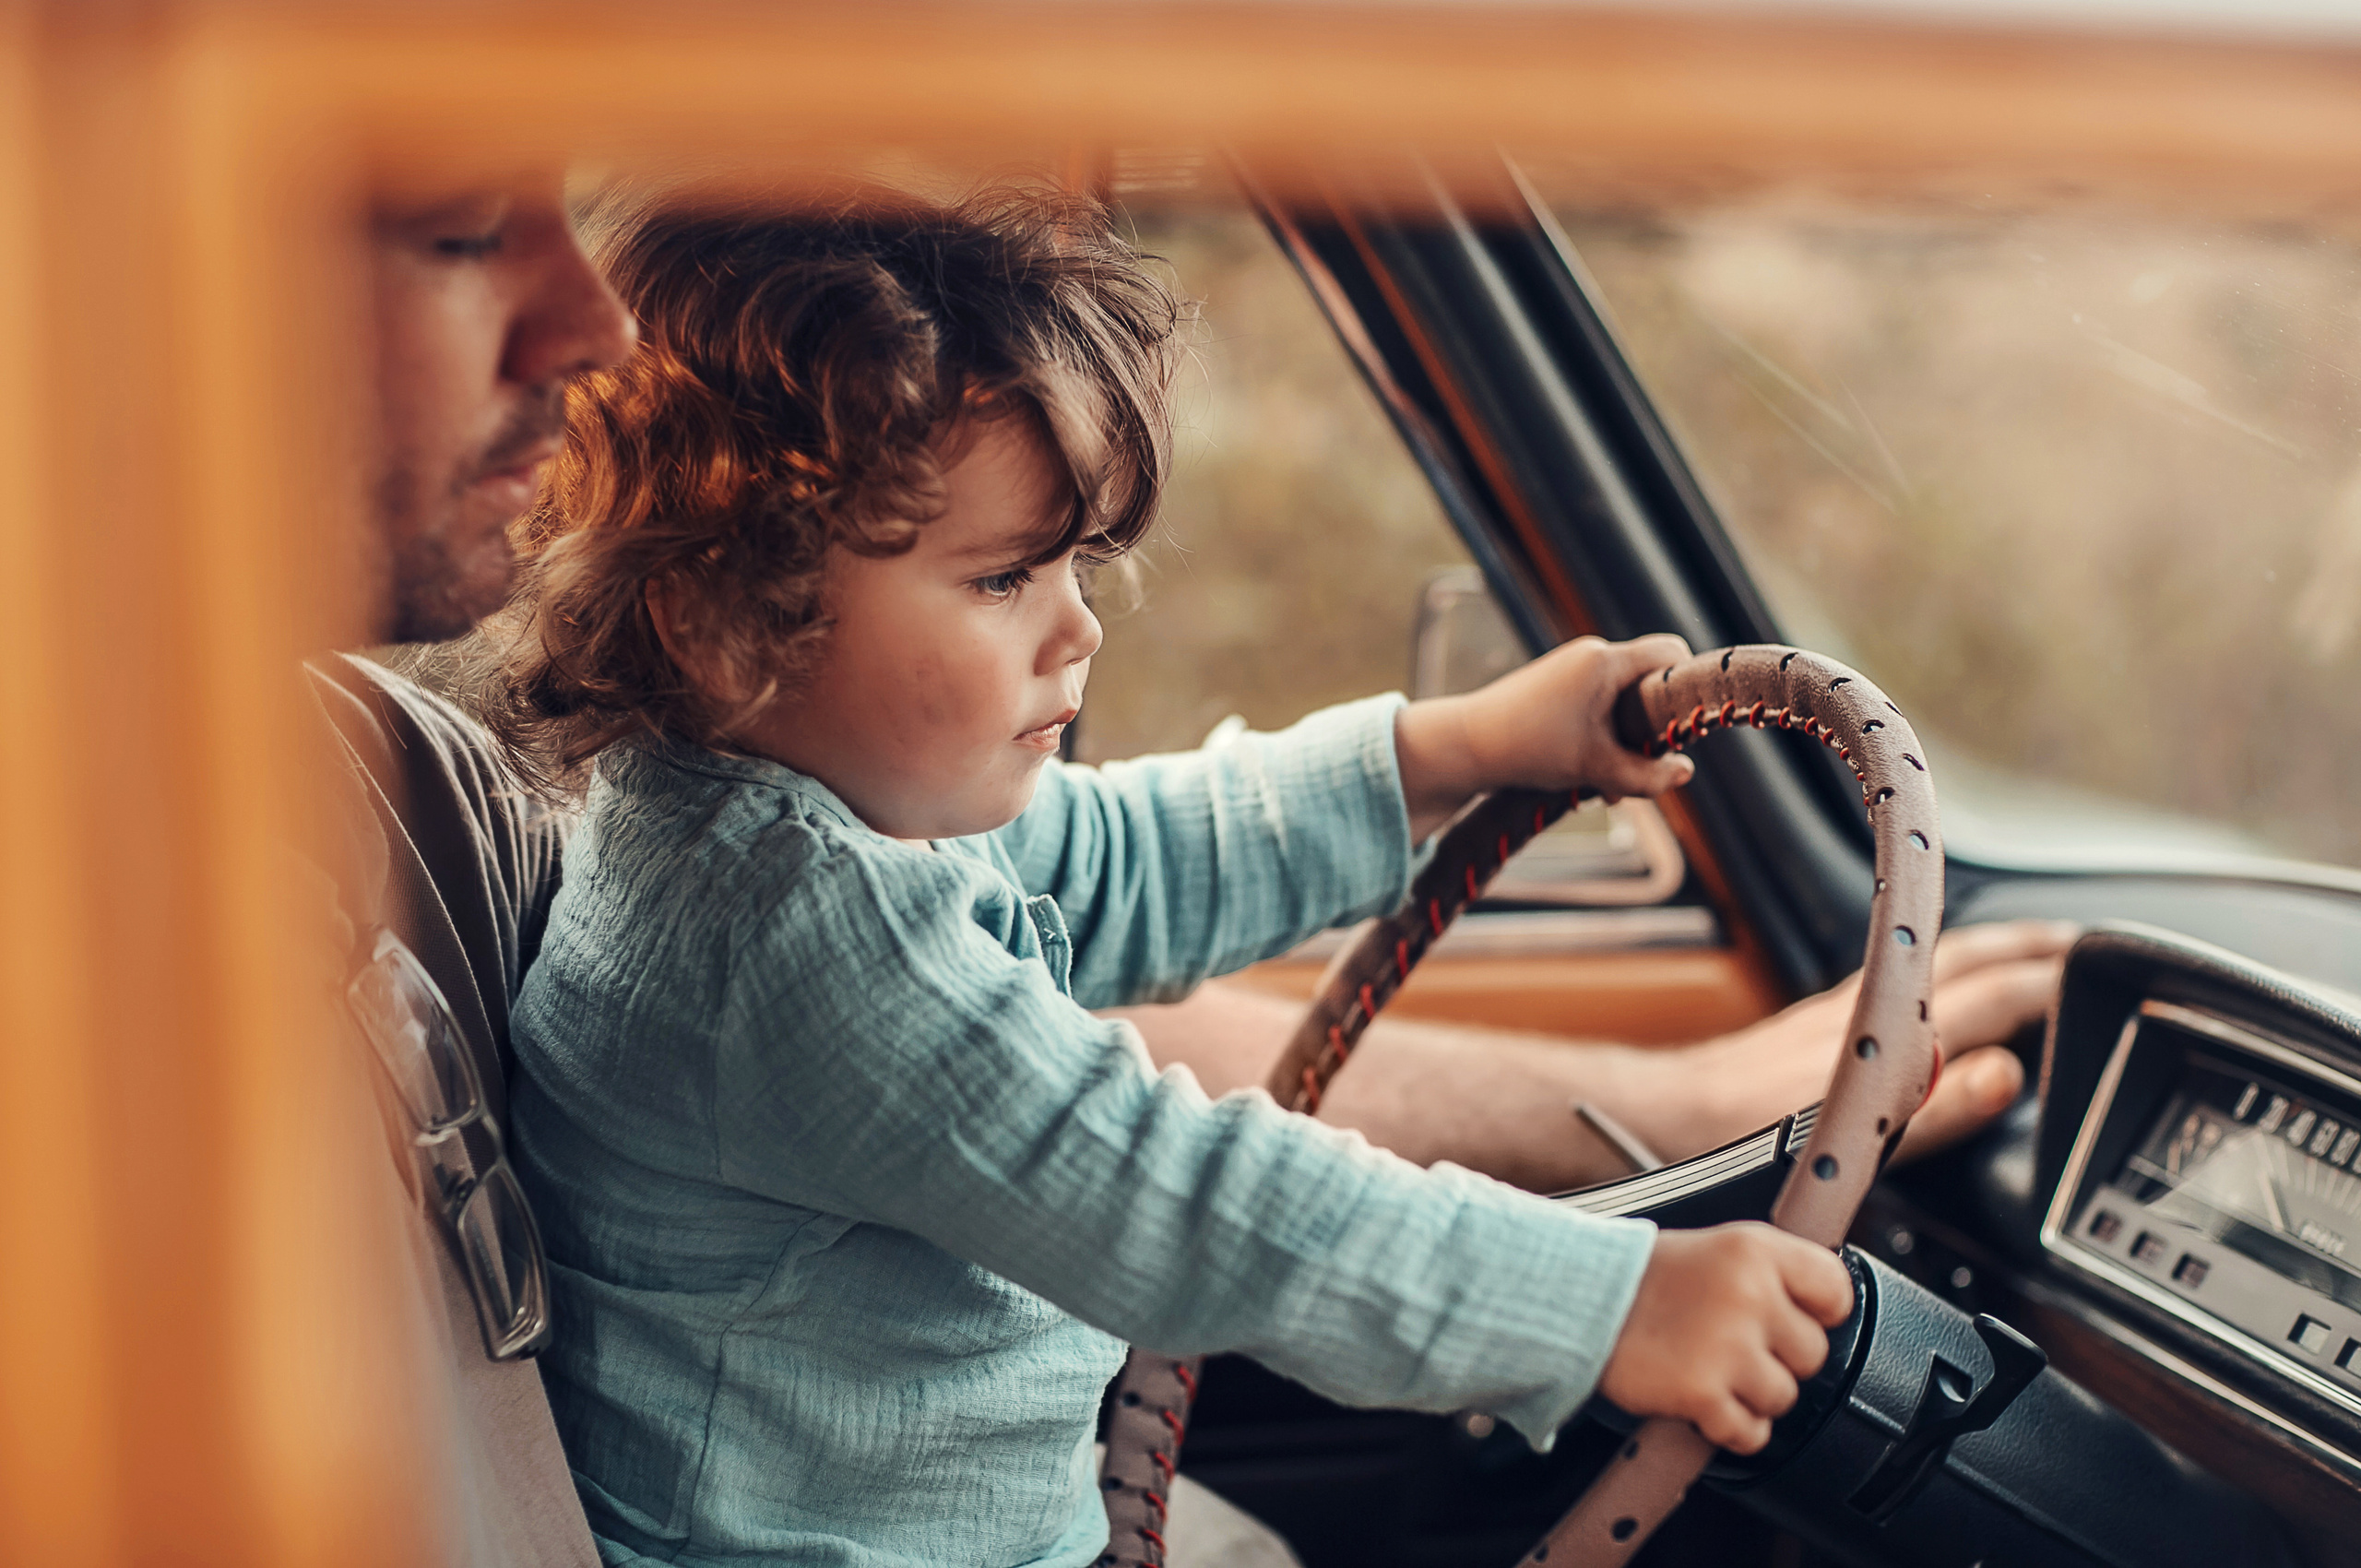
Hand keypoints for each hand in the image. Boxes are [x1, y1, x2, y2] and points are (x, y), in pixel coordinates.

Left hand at [1393, 634, 1695, 841]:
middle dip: (1651, 731)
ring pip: (1620, 703)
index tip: (1682, 726)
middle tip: (1641, 768)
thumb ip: (1646, 775)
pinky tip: (1582, 776)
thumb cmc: (1529, 749)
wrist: (1463, 747)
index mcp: (1605, 662)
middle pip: (1647, 685)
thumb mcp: (1595, 768)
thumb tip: (1686, 773)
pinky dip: (1598, 739)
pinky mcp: (1555, 688)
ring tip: (1603, 786)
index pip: (1671, 652)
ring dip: (1621, 744)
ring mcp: (1570, 670)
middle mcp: (1590, 656)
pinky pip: (1595, 708)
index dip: (1687, 686)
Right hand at [1598, 1222, 1854, 1453]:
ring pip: (1783, 1397)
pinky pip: (1751, 1433)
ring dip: (1751, 1394)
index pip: (1836, 1290)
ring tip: (1712, 1368)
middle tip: (1735, 1344)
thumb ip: (1773, 1272)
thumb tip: (1824, 1307)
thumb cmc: (1644, 1277)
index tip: (1799, 1319)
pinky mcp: (1702, 1392)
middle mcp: (1747, 1294)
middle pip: (1813, 1353)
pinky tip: (1706, 1401)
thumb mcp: (1718, 1247)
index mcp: (1755, 1250)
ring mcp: (1726, 1346)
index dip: (1820, 1312)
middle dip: (1778, 1357)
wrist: (1579, 1299)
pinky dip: (1730, 1427)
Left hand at [1653, 920, 2075, 1163]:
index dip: (2054, 984)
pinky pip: (1903, 978)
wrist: (1663, 1112)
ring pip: (1938, 962)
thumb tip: (2005, 1072)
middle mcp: (1869, 1006)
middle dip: (2034, 948)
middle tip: (2092, 947)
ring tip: (2034, 953)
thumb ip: (1931, 1107)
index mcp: (1887, 1031)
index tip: (2107, 980)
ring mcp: (1845, 1008)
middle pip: (1972, 960)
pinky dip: (1944, 972)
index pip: (1994, 994)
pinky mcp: (1820, 1021)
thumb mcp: (1847, 1136)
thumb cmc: (1739, 1134)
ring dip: (1993, 952)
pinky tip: (1940, 988)